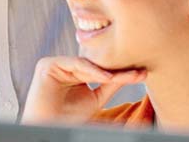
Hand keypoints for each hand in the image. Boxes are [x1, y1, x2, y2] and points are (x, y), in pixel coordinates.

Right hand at [20, 57, 145, 124]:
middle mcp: (65, 67)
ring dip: (105, 71)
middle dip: (117, 69)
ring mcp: (56, 65)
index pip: (100, 69)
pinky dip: (91, 70)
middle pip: (95, 64)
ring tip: (125, 76)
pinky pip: (74, 63)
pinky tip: (106, 77)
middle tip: (138, 72)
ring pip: (86, 62)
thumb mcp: (96, 98)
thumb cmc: (68, 117)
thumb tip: (133, 73)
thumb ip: (111, 84)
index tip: (141, 74)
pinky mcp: (47, 64)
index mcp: (75, 74)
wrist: (49, 126)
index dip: (120, 72)